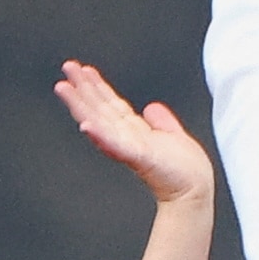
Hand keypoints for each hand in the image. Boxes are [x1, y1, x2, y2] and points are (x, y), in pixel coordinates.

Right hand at [57, 63, 214, 205]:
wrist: (194, 192)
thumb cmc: (185, 170)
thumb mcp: (173, 137)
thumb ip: (162, 122)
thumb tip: (151, 106)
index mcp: (135, 130)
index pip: (111, 103)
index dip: (98, 85)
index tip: (83, 69)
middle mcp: (127, 136)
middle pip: (99, 107)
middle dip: (82, 87)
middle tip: (67, 67)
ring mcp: (130, 147)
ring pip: (99, 122)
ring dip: (81, 105)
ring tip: (64, 88)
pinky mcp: (140, 158)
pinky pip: (117, 146)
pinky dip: (101, 136)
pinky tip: (86, 125)